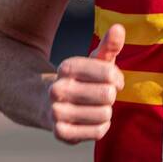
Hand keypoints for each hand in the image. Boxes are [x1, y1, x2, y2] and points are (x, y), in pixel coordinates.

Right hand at [46, 23, 125, 143]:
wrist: (43, 103)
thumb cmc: (79, 80)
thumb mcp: (92, 61)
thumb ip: (108, 46)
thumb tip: (119, 28)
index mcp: (66, 68)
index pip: (109, 74)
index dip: (116, 78)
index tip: (112, 80)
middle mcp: (57, 90)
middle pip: (108, 95)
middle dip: (110, 96)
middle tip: (101, 96)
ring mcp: (57, 113)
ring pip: (104, 115)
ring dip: (105, 112)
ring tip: (94, 108)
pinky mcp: (61, 133)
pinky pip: (97, 132)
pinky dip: (100, 127)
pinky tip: (91, 120)